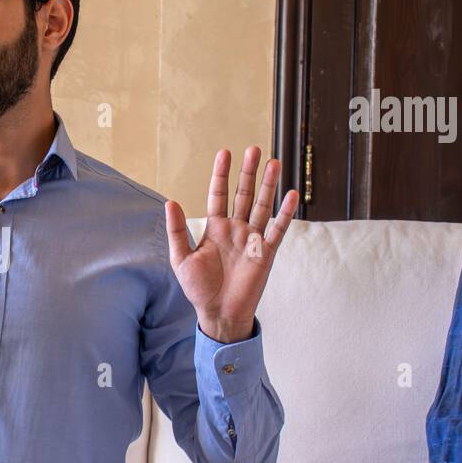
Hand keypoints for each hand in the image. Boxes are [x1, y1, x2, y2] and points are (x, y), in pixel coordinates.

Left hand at [165, 146, 297, 342]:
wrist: (218, 313)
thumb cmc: (198, 289)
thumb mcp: (181, 258)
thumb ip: (177, 231)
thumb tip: (170, 202)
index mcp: (215, 228)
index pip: (218, 195)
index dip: (221, 174)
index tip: (225, 152)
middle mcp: (235, 229)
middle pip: (243, 194)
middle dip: (248, 173)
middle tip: (253, 149)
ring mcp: (251, 239)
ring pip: (262, 206)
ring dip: (268, 185)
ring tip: (273, 162)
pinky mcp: (265, 253)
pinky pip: (277, 229)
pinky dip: (285, 213)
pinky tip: (291, 195)